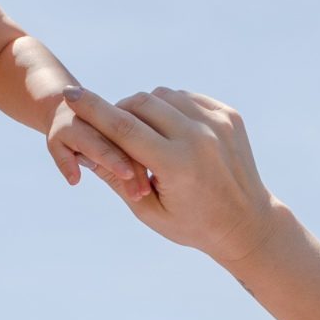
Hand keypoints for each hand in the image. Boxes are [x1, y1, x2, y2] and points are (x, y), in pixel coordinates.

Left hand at [47, 97, 149, 201]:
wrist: (70, 105)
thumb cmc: (63, 135)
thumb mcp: (57, 145)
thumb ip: (65, 161)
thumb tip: (74, 180)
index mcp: (76, 124)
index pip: (97, 146)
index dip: (112, 160)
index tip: (126, 175)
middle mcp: (97, 117)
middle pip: (120, 146)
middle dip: (133, 169)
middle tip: (142, 193)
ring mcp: (113, 117)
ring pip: (133, 142)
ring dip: (142, 165)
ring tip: (148, 190)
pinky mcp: (124, 119)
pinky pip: (138, 136)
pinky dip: (146, 155)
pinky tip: (154, 175)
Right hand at [61, 87, 285, 263]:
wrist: (248, 222)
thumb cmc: (192, 224)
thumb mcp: (148, 211)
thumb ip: (117, 177)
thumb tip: (85, 147)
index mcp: (176, 165)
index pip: (124, 127)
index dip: (94, 109)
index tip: (71, 94)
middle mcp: (198, 138)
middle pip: (142, 104)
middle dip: (120, 110)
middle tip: (110, 124)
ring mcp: (217, 123)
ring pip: (164, 96)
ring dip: (145, 107)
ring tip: (141, 130)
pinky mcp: (229, 116)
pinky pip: (187, 98)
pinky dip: (171, 107)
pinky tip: (167, 126)